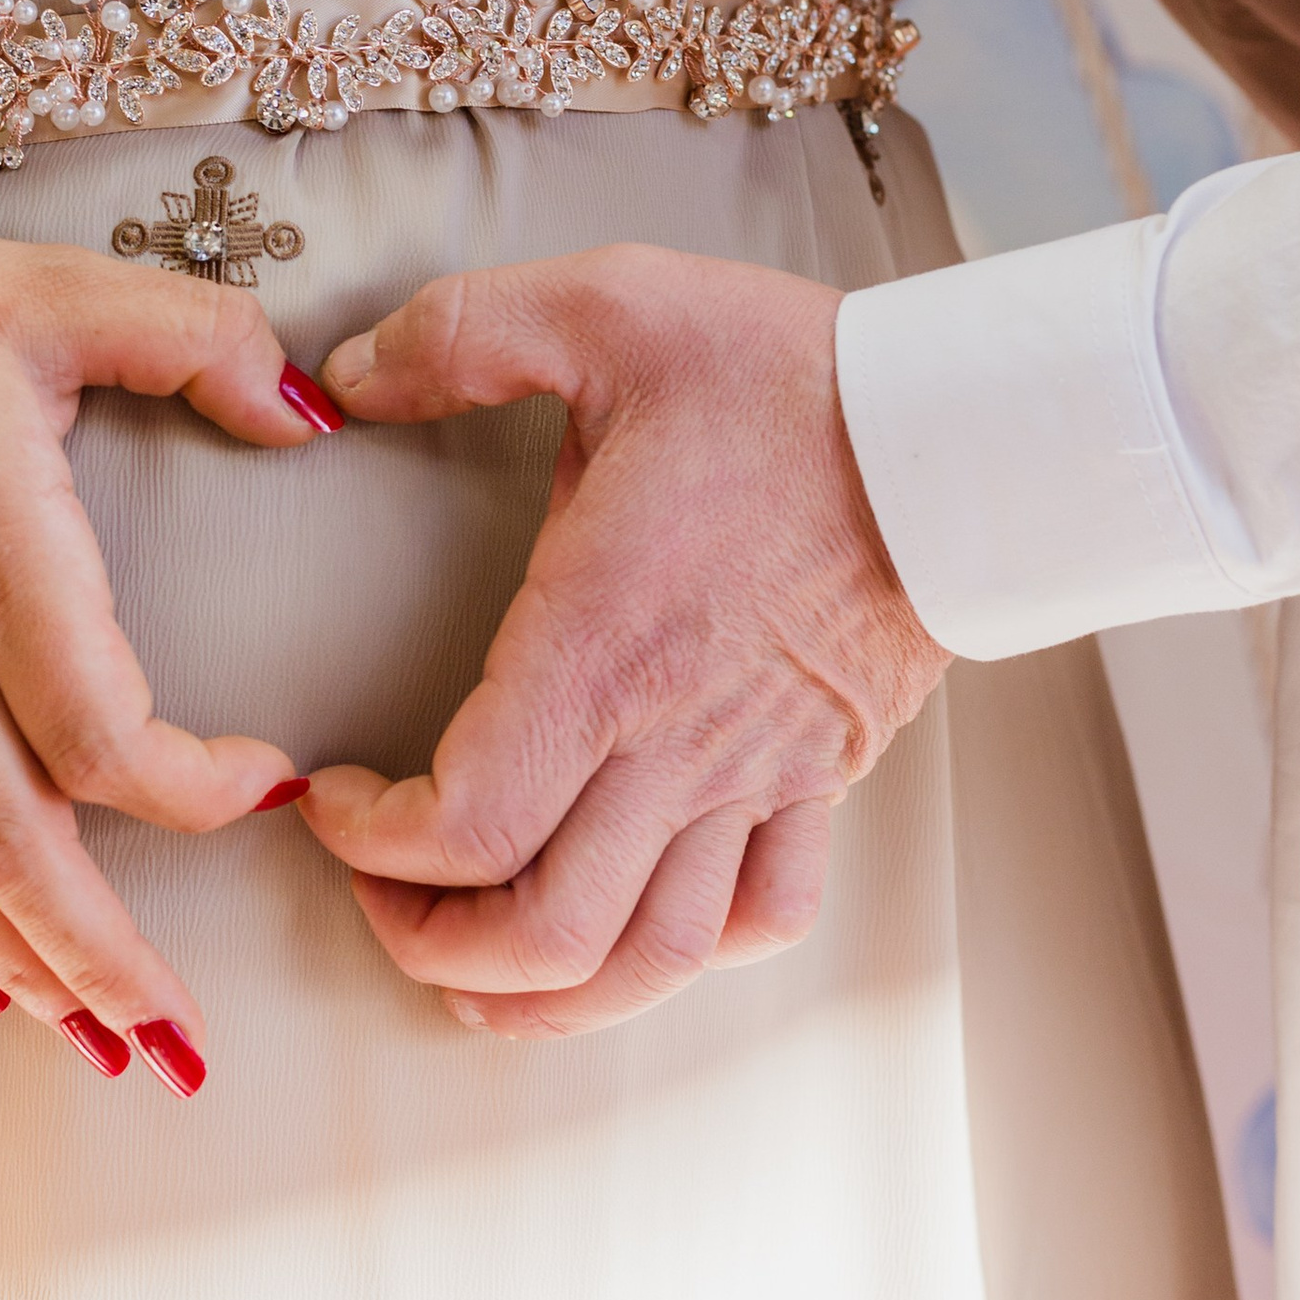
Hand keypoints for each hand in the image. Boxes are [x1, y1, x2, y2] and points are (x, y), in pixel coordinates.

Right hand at [0, 233, 339, 1088]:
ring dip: (22, 970)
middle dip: (102, 957)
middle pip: (14, 845)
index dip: (191, 787)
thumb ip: (194, 337)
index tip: (273, 785)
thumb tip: (305, 409)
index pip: (97, 727)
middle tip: (181, 1041)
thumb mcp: (53, 288)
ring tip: (102, 1044)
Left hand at [300, 246, 945, 1035]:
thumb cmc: (794, 379)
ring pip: (651, 958)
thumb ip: (458, 333)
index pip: (465, 822)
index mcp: (604, 648)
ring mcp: (759, 776)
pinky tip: (631, 935)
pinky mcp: (823, 778)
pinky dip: (688, 956)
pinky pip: (764, 915)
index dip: (372, 844)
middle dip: (431, 944)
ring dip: (547, 991)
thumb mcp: (607, 308)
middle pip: (544, 931)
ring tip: (475, 969)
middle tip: (378, 897)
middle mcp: (678, 741)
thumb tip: (347, 373)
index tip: (332, 803)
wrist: (967, 426)